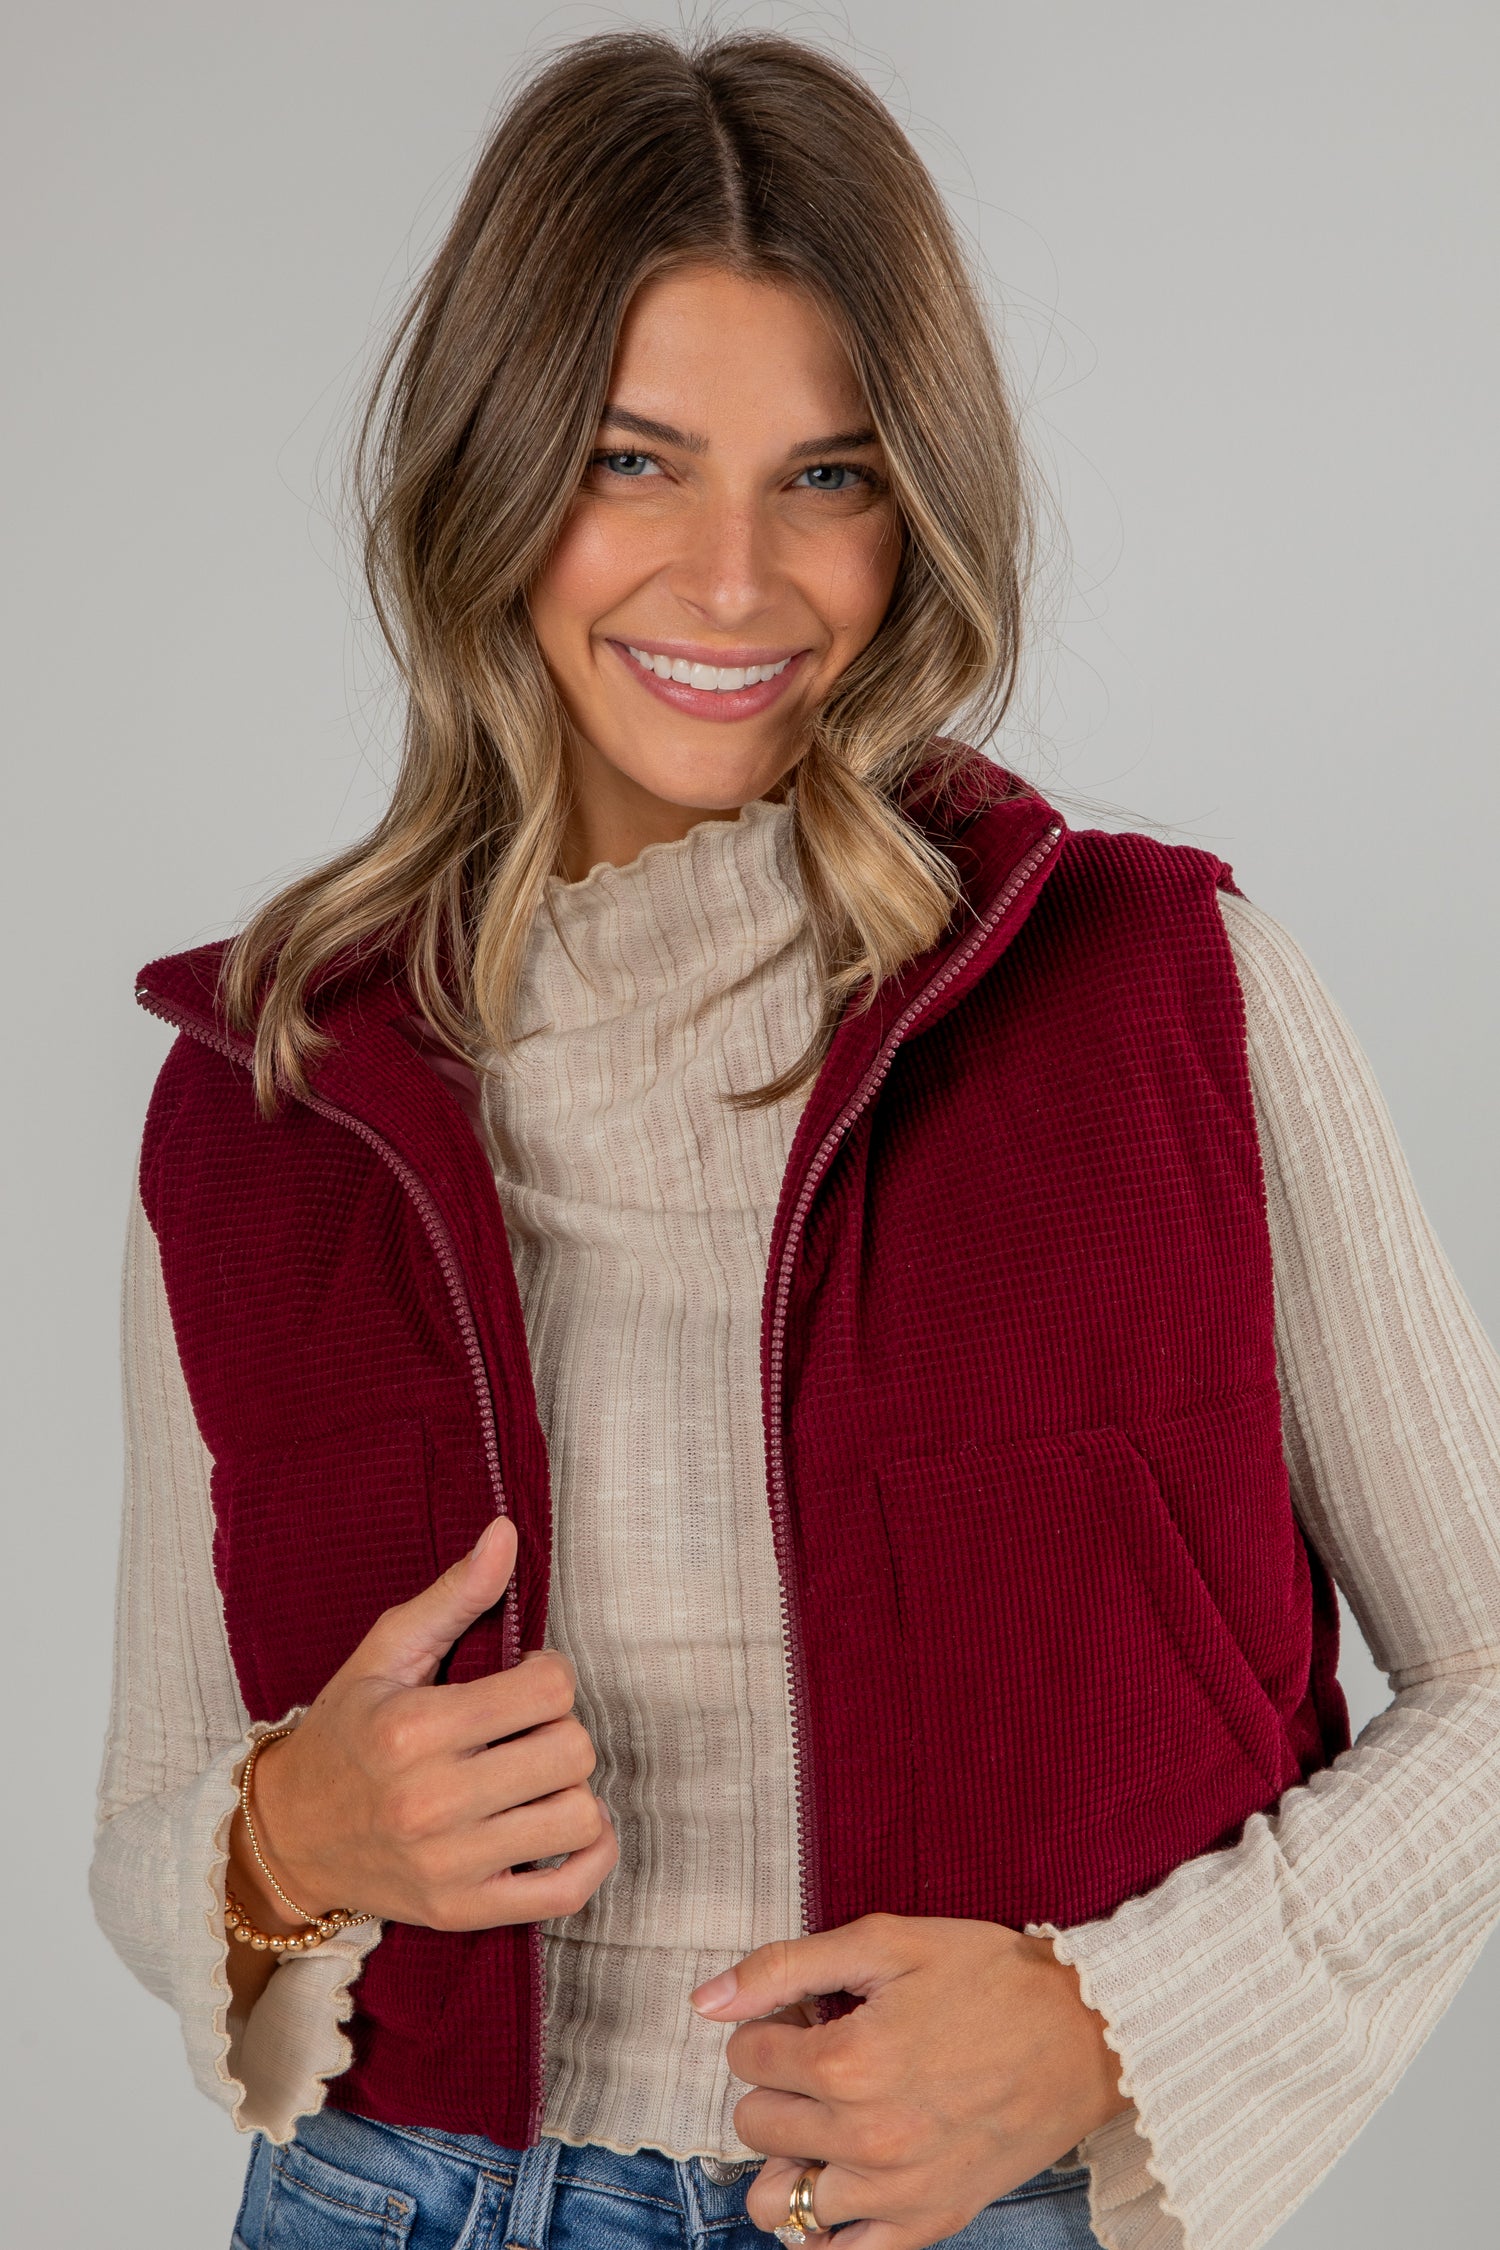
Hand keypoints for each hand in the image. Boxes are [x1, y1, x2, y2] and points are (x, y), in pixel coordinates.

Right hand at [238, 1516, 617, 1931]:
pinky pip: (569, 1890)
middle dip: (560, 1729)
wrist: (289, 1835)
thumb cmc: (346, 1732)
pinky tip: (568, 1828)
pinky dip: (591, 1857)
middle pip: (572, 1751)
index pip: (550, 1691)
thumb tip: (506, 1532)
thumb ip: (453, 1595)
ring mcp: (450, 1866)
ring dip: (570, 1790)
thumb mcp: (385, 1653)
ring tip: (534, 1779)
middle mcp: (432, 1802)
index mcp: (414, 1729)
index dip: (549, 1675)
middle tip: (525, 1731)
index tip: (523, 1681)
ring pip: (579, 1816)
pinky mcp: (465, 1911)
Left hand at [691, 1913, 1127, 2249]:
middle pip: (753, 2122)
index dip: (770, 2024)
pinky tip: (840, 2178)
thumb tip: (704, 2001)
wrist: (1085, 2034)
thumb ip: (785, 1967)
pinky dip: (823, 2226)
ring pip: (777, 2197)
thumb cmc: (988, 1977)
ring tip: (830, 2116)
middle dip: (776, 2082)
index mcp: (849, 2061)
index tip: (810, 2012)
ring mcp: (895, 2191)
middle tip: (827, 2054)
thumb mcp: (887, 1941)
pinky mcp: (929, 2222)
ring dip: (789, 2153)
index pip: (745, 2054)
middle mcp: (864, 2138)